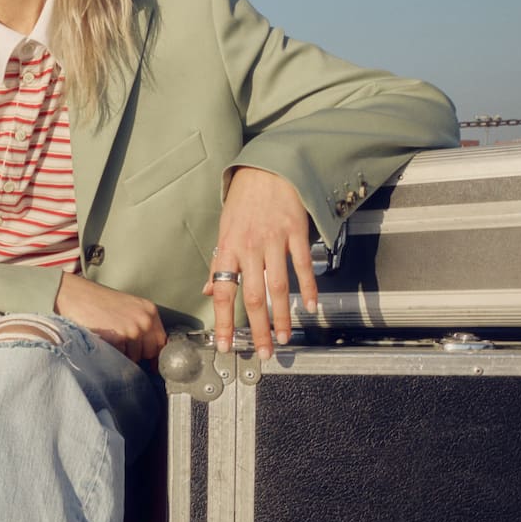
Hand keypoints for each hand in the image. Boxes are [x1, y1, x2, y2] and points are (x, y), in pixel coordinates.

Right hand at [54, 273, 167, 362]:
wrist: (74, 296)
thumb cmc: (95, 301)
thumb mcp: (126, 308)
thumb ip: (139, 324)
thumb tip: (147, 349)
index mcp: (149, 311)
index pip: (161, 341)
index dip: (153, 354)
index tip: (150, 363)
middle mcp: (145, 320)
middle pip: (150, 352)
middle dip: (137, 354)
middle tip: (120, 347)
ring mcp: (133, 330)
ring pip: (134, 358)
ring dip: (121, 355)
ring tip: (108, 340)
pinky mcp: (119, 339)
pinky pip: (119, 358)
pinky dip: (110, 354)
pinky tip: (101, 341)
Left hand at [206, 167, 317, 358]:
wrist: (268, 169)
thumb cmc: (245, 201)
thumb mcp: (224, 230)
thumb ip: (219, 263)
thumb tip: (209, 291)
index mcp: (228, 249)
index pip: (223, 293)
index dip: (224, 322)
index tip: (226, 345)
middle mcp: (248, 248)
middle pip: (252, 297)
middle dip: (257, 329)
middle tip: (262, 352)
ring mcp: (273, 241)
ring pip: (278, 287)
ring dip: (282, 316)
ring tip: (284, 338)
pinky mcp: (296, 233)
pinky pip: (302, 266)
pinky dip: (309, 288)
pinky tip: (312, 306)